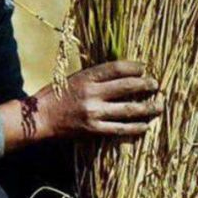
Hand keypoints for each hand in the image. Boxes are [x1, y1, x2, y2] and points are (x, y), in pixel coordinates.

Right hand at [0, 61, 162, 150]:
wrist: (39, 118)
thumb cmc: (56, 95)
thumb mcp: (74, 78)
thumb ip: (96, 77)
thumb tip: (122, 74)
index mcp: (86, 76)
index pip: (117, 68)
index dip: (135, 67)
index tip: (145, 67)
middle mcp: (92, 93)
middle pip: (128, 86)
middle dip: (146, 85)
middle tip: (156, 85)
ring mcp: (93, 113)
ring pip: (129, 109)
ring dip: (147, 108)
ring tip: (159, 106)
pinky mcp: (93, 130)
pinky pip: (120, 129)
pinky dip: (135, 127)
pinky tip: (145, 126)